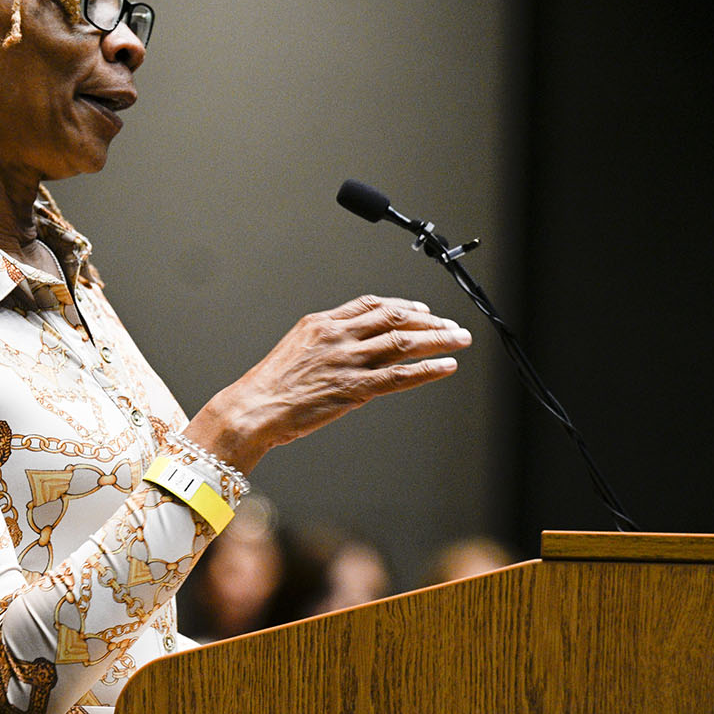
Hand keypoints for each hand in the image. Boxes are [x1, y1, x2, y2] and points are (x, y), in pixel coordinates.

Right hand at [187, 295, 470, 473]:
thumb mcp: (295, 352)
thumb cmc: (268, 388)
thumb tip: (355, 351)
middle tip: (451, 325)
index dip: (401, 305)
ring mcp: (347, 361)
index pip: (370, 305)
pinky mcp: (354, 388)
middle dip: (429, 321)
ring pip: (403, 343)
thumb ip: (327, 345)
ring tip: (460, 340)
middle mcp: (337, 336)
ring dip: (438, 340)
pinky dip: (427, 370)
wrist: (252, 409)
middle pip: (394, 319)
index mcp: (321, 323)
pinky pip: (399, 376)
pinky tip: (446, 366)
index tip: (421, 311)